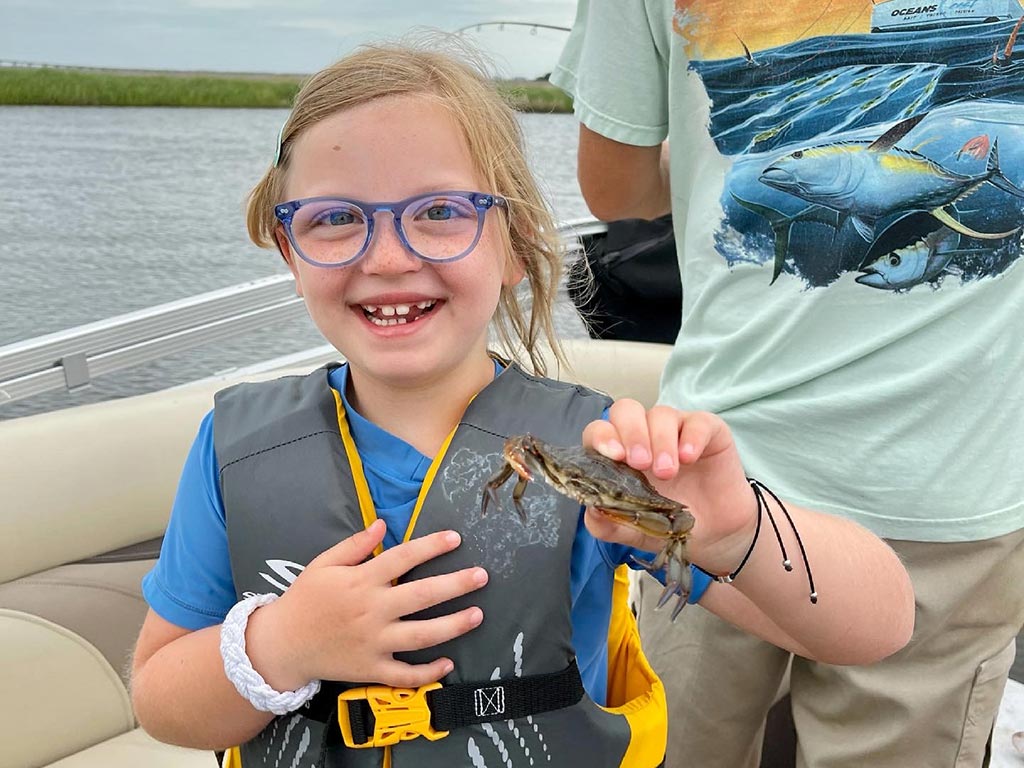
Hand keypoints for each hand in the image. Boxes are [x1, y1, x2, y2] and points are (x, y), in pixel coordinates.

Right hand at [246, 519, 486, 689]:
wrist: (281, 645)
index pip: (403, 558)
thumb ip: (354, 545)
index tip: (455, 538)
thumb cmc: (304, 600)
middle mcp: (371, 611)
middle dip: (456, 585)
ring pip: (421, 636)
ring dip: (453, 626)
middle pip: (422, 595)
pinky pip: (404, 675)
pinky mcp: (370, 669)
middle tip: (482, 576)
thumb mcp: (323, 564)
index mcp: (360, 581)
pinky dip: (428, 673)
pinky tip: (448, 662)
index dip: (431, 546)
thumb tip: (382, 525)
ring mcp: (373, 643)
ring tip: (478, 615)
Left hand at [581, 400, 758, 574]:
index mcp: (619, 453)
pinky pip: (698, 422)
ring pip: (661, 414)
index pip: (600, 431)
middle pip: (626, 410)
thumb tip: (591, 510)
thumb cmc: (667, 524)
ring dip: (660, 441)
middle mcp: (644, 434)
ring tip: (667, 472)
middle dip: (630, 432)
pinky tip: (689, 458)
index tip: (614, 456)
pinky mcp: (707, 432)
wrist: (713, 535)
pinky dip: (691, 437)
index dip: (602, 438)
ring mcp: (675, 430)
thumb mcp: (634, 531)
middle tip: (640, 463)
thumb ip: (608, 525)